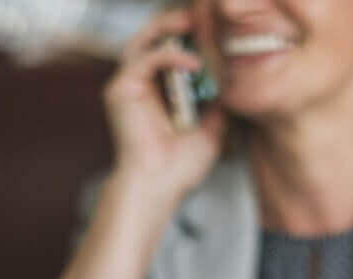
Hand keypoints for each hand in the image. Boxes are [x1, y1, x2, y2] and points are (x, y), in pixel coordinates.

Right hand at [104, 7, 225, 202]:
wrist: (158, 186)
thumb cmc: (179, 169)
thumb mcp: (210, 131)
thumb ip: (216, 105)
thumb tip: (231, 85)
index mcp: (158, 95)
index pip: (172, 54)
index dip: (192, 40)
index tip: (216, 32)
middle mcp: (140, 86)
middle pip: (155, 40)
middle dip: (179, 25)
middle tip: (205, 16)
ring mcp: (128, 86)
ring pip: (145, 40)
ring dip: (171, 28)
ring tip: (196, 23)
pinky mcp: (121, 89)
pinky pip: (147, 59)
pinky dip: (170, 56)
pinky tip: (194, 62)